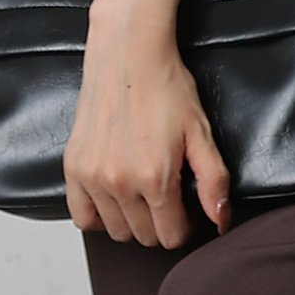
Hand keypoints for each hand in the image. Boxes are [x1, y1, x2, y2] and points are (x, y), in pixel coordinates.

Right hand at [63, 26, 234, 246]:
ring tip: (144, 194)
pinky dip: (98, 215)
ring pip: (115, 231)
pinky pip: (81, 217)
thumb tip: (221, 221)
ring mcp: (93, 177)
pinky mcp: (73, 168)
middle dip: (161, 224)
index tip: (187, 210)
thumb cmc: (166, 89)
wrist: (129, 57)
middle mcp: (120, 183)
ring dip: (132, 221)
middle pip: (143, 237)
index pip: (170, 237)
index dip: (185, 227)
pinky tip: (115, 198)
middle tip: (169, 198)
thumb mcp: (202, 135)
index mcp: (155, 178)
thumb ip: (213, 182)